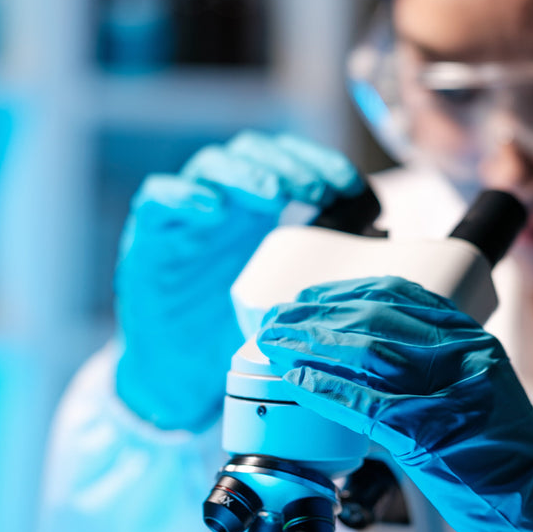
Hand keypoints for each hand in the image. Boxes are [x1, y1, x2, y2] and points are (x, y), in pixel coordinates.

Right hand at [114, 131, 361, 431]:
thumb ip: (322, 265)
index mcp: (260, 209)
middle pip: (252, 154)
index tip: (351, 184)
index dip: (319, 163)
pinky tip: (212, 207)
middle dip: (289, 164)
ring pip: (211, 166)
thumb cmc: (236, 332)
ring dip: (247, 173)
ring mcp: (184, 215)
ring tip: (275, 192)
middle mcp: (223, 201)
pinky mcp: (147, 236)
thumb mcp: (287, 297)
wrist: (179, 377)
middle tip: (318, 189)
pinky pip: (158, 198)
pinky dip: (185, 195)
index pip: (289, 163)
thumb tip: (385, 242)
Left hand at [257, 276, 532, 531]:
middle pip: (376, 318)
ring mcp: (451, 392)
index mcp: (471, 339)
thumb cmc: (500, 457)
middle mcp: (465, 355)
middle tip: (277, 317)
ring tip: (275, 342)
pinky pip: (368, 403)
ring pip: (368, 352)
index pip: (398, 295)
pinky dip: (327, 387)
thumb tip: (352, 350)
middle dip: (316, 315)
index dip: (343, 291)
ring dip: (311, 345)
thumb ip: (423, 363)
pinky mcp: (434, 433)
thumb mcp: (469, 388)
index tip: (308, 295)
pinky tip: (298, 379)